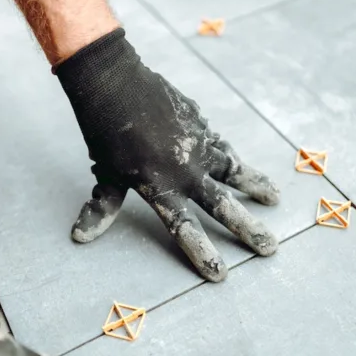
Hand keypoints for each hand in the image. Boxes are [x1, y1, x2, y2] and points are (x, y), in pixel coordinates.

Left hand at [56, 29, 280, 281]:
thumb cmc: (105, 133)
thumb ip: (103, 207)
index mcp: (161, 188)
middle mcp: (186, 171)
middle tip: (270, 248)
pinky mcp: (203, 125)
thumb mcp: (105, 173)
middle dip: (248, 230)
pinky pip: (223, 146)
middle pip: (223, 207)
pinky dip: (234, 159)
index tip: (220, 274)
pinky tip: (245, 166)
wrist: (115, 81)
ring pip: (236, 171)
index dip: (201, 253)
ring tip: (276, 200)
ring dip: (257, 186)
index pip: (185, 229)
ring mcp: (199, 146)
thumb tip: (80, 237)